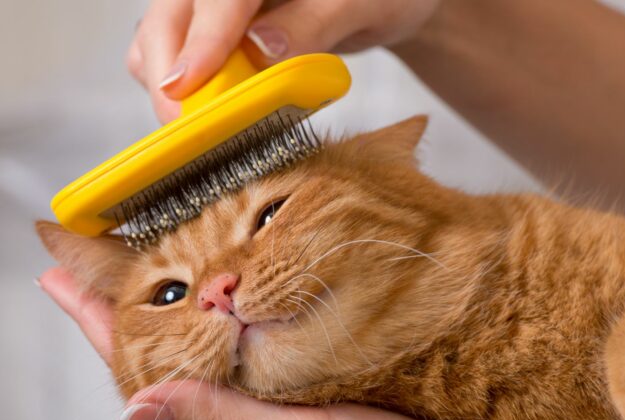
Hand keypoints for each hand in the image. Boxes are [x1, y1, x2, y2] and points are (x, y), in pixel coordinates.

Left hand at [39, 267, 534, 419]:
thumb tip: (132, 408)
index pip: (140, 366)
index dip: (96, 319)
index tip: (60, 274)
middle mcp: (241, 403)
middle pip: (167, 342)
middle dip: (130, 295)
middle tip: (98, 249)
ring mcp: (276, 387)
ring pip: (212, 332)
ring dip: (181, 291)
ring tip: (152, 250)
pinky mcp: (311, 372)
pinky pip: (258, 330)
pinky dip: (239, 296)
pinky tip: (238, 275)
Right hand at [128, 0, 441, 122]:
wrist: (388, 1)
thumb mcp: (362, 5)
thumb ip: (314, 21)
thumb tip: (260, 49)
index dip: (201, 40)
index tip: (187, 85)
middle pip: (173, 15)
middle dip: (171, 70)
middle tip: (185, 127)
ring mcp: (216, 4)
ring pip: (162, 34)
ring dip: (170, 80)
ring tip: (199, 123)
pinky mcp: (215, 27)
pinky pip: (177, 52)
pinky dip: (182, 84)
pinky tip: (210, 108)